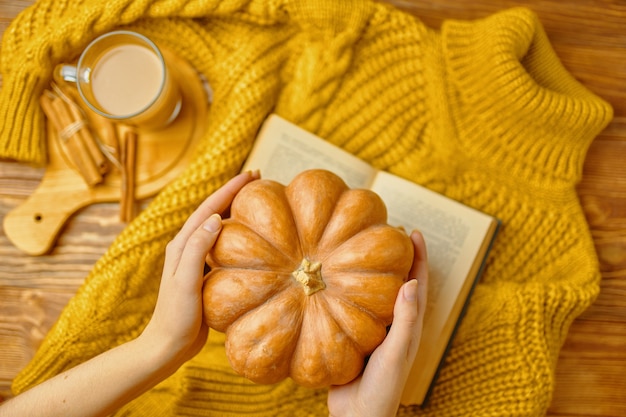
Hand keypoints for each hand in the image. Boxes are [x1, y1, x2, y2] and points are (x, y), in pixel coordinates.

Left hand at [140, 170, 259, 371]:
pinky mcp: (206, 274)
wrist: (168, 346)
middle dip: (233, 193)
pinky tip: (254, 240)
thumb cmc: (176, 316)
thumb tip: (215, 219)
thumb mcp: (185, 282)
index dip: (228, 189)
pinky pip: (226, 247)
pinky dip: (240, 236)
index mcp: (182, 245)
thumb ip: (197, 250)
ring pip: (220, 228)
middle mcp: (188, 248)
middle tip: (258, 178)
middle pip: (213, 212)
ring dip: (237, 211)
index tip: (251, 174)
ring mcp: (197, 261)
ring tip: (258, 202)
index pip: (208, 209)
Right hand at [327, 230, 428, 416]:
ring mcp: (373, 332)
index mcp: (409, 326)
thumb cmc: (383, 389)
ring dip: (370, 273)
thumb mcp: (396, 353)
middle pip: (397, 284)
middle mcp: (393, 325)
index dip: (418, 258)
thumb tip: (412, 282)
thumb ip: (405, 320)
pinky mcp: (354, 339)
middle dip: (395, 258)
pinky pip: (352, 310)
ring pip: (373, 295)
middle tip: (386, 232)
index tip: (414, 232)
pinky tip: (332, 284)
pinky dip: (346, 293)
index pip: (418, 284)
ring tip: (358, 250)